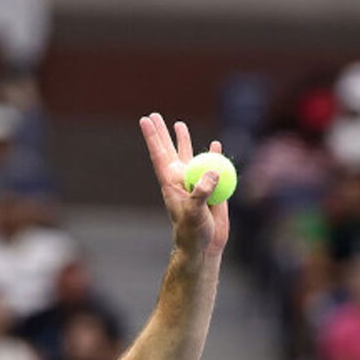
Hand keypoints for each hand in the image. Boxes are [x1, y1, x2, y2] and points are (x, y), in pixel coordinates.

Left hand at [140, 113, 229, 257]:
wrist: (204, 245)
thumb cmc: (192, 231)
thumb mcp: (194, 212)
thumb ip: (201, 192)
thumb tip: (212, 172)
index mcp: (171, 182)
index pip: (159, 154)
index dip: (152, 137)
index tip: (144, 119)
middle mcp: (180, 178)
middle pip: (170, 149)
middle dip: (162, 133)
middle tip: (154, 115)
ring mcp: (195, 182)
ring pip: (189, 155)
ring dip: (184, 140)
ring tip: (178, 125)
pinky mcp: (211, 188)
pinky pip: (213, 166)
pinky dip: (214, 154)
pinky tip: (215, 145)